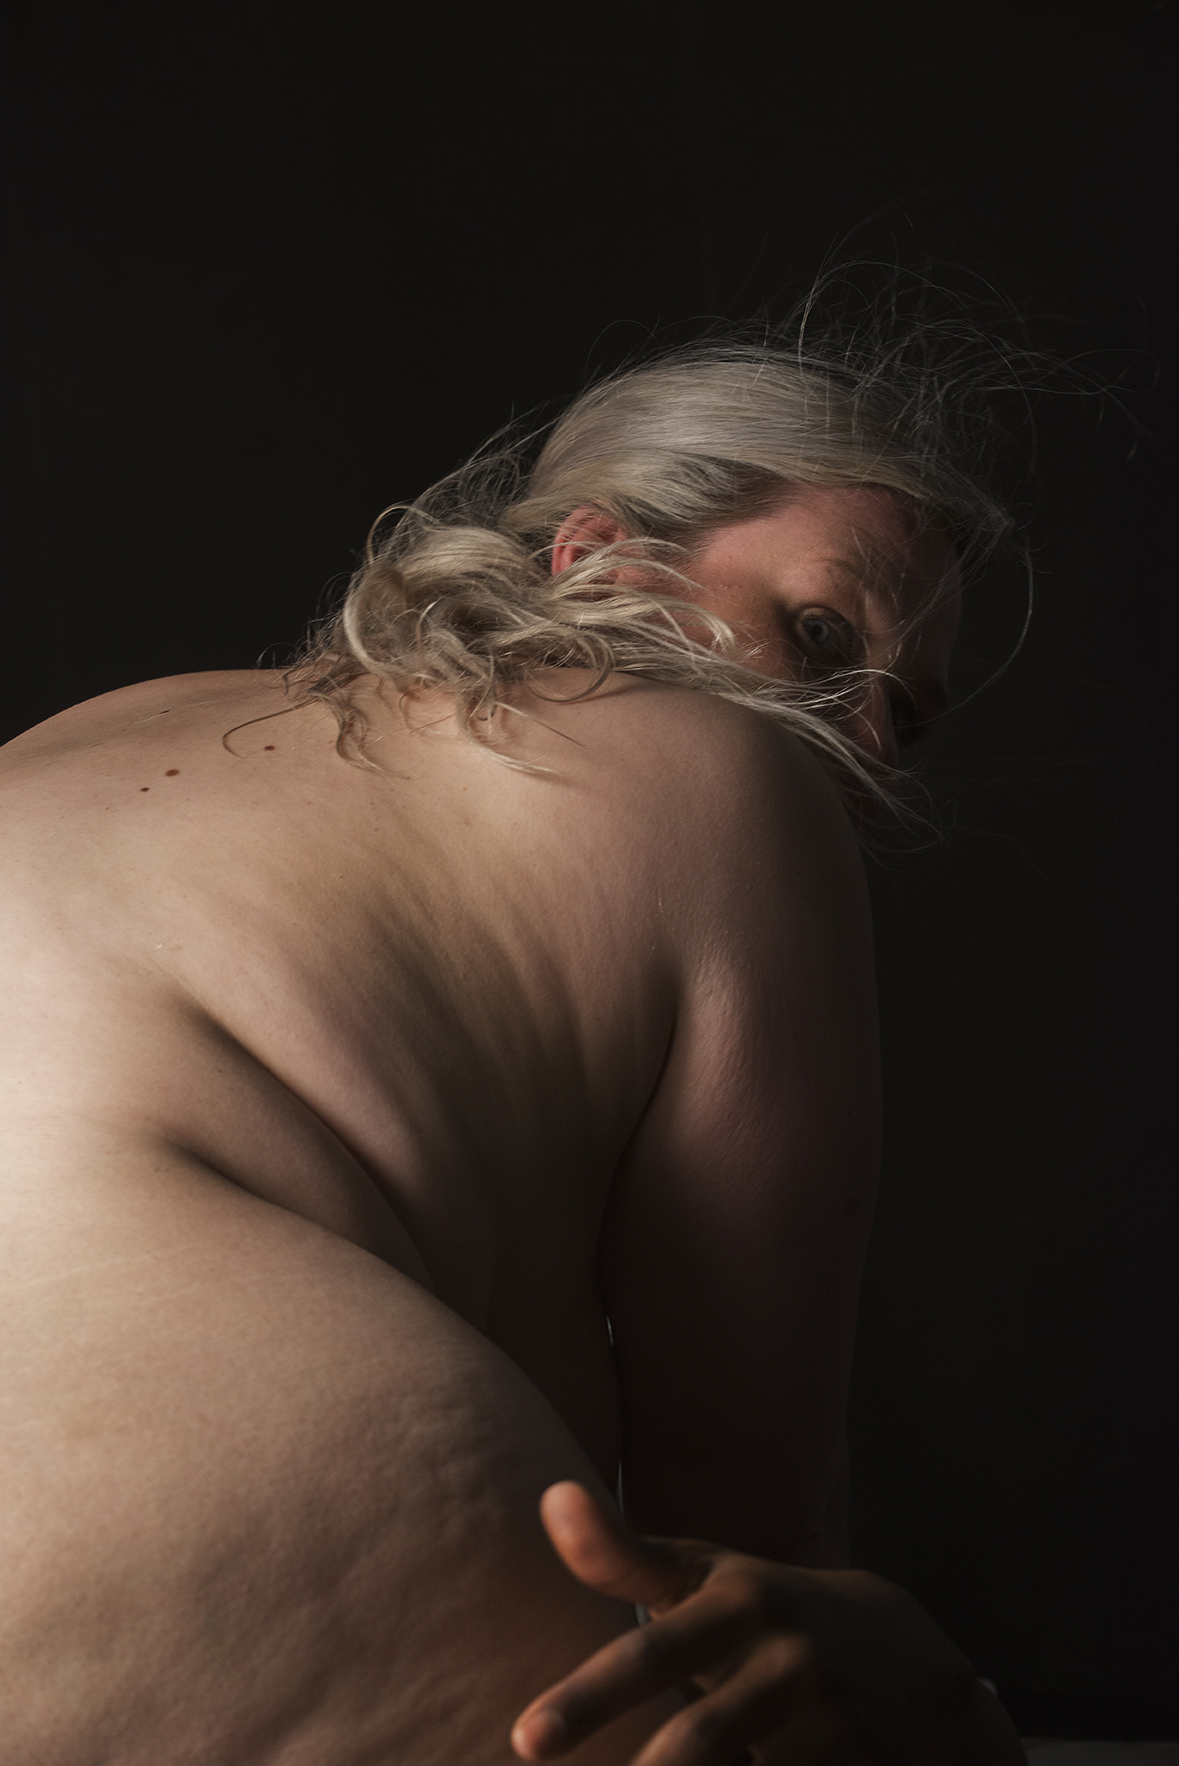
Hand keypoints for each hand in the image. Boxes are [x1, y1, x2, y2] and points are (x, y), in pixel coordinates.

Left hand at [512, 1483, 1020, 1765]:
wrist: (908, 1662)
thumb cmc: (767, 1613)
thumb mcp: (705, 1575)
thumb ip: (622, 1554)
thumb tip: (548, 1494)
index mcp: (735, 1603)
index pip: (653, 1648)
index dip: (592, 1696)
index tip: (526, 1739)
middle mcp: (783, 1659)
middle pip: (698, 1741)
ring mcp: (827, 1720)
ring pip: (733, 1765)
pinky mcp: (853, 1762)